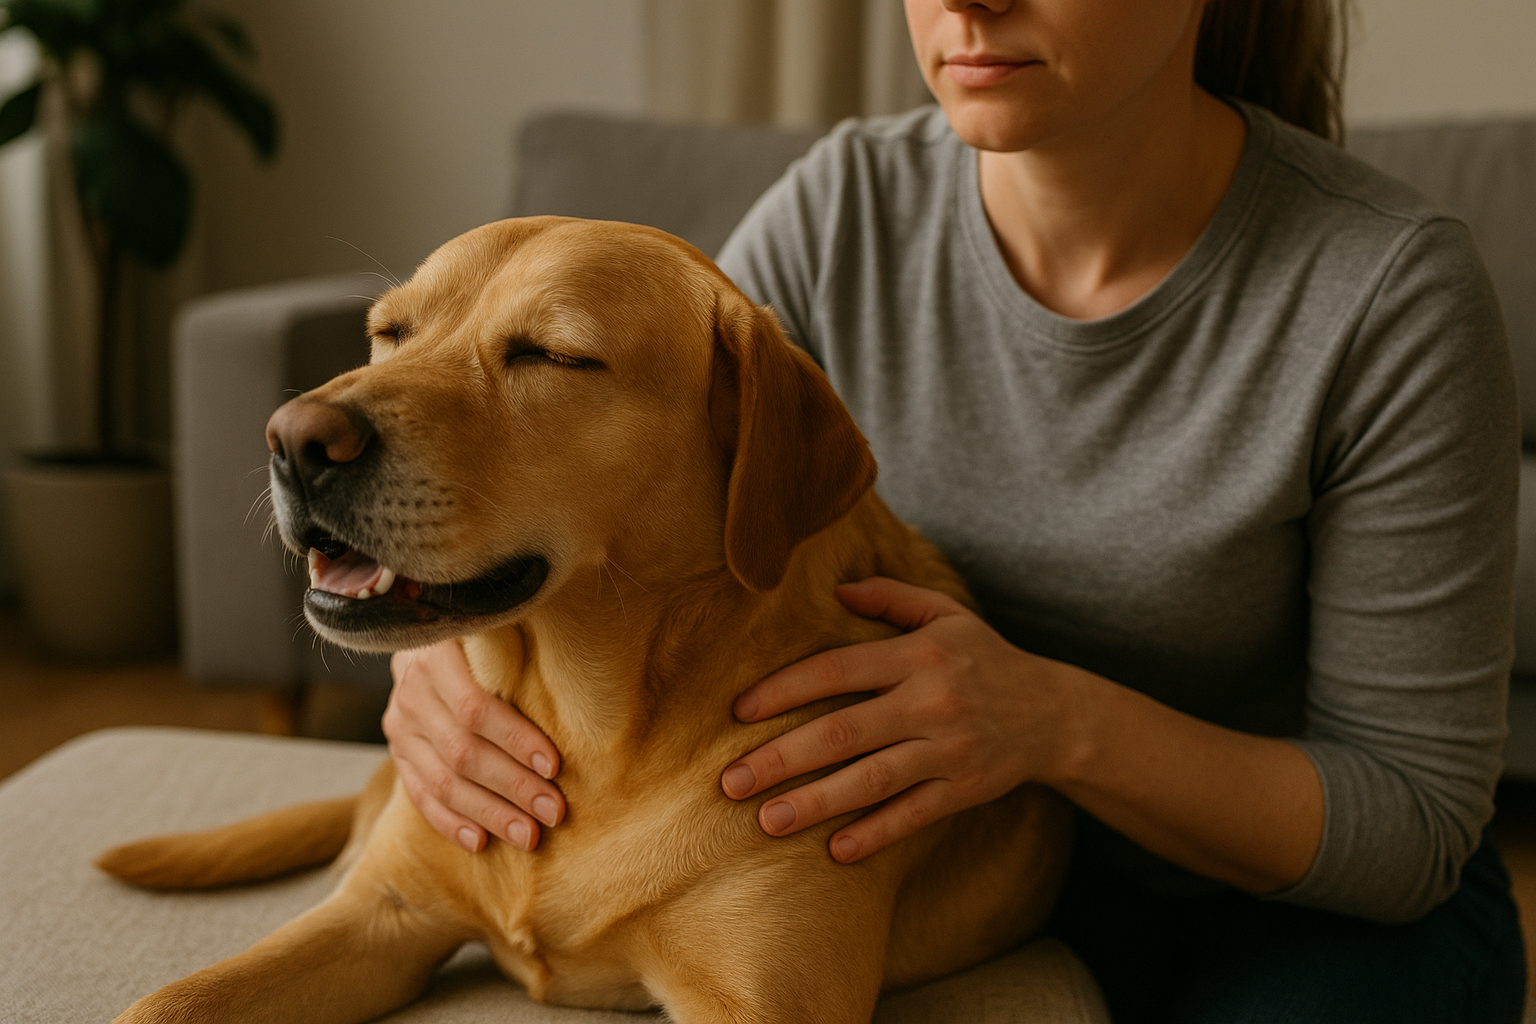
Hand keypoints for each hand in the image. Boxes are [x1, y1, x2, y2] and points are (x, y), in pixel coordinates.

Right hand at [383, 640, 565, 852]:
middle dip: (513, 787)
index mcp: (435, 655)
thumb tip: (575, 670)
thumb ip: (520, 644)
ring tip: (529, 836)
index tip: (555, 766)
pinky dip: (451, 823)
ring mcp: (400, 728)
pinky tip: (481, 841)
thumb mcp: (497, 625)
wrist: (430, 636)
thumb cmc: (487, 633)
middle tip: (554, 811)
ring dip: (490, 813)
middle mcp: (410, 694)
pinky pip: (421, 797)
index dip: (516, 740)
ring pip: (443, 782)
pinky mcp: (400, 755)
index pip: (475, 708)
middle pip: (463, 752)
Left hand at [719, 577, 1078, 862]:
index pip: (839, 670)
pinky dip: (876, 834)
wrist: (1055, 713)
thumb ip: (890, 596)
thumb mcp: (945, 614)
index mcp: (919, 655)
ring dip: (816, 803)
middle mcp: (931, 702)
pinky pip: (913, 815)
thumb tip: (833, 587)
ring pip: (873, 781)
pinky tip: (834, 851)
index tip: (739, 711)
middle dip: (783, 758)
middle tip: (730, 782)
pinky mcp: (964, 790)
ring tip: (765, 821)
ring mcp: (949, 750)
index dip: (786, 689)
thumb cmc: (983, 658)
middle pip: (845, 732)